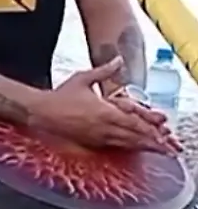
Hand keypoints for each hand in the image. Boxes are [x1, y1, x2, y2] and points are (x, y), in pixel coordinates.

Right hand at [34, 57, 179, 153]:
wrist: (41, 112)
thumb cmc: (60, 96)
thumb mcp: (83, 79)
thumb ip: (104, 71)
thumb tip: (118, 60)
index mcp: (104, 111)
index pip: (134, 121)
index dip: (150, 125)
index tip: (162, 127)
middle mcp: (103, 127)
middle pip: (134, 135)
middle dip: (152, 140)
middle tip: (167, 144)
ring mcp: (97, 137)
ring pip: (126, 143)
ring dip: (143, 146)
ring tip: (157, 149)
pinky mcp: (90, 143)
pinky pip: (114, 147)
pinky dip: (127, 147)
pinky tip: (134, 147)